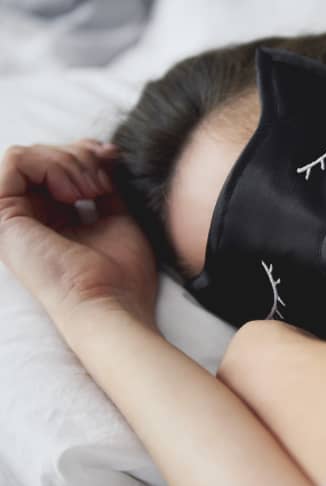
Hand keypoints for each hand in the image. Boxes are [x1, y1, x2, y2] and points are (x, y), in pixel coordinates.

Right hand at [0, 140, 157, 332]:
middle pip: (43, 156)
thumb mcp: (119, 217)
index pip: (58, 165)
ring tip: (94, 190)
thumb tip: (107, 155)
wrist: (112, 302)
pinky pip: (16, 160)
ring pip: (29, 155)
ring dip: (70, 162)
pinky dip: (51, 165)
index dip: (86, 153)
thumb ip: (106, 187)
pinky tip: (76, 193)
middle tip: (105, 180)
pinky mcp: (3, 218)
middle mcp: (29, 217)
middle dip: (80, 155)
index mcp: (53, 219)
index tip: (114, 159)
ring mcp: (12, 218)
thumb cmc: (122, 273)